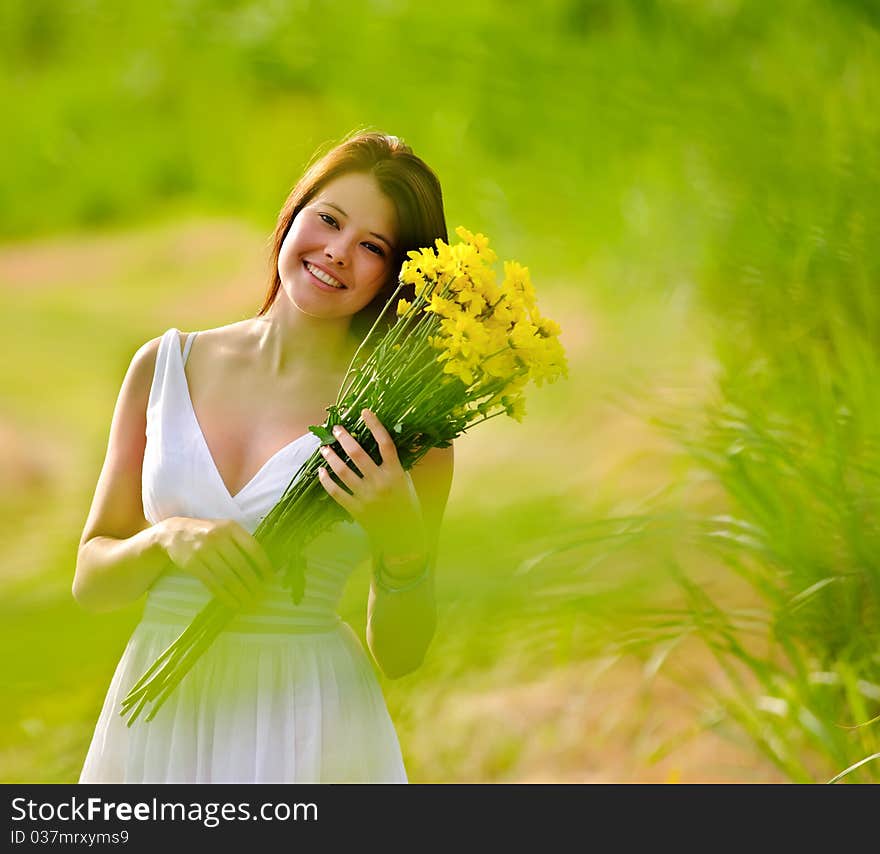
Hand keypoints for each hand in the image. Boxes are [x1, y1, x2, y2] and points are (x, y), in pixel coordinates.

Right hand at [159, 516, 275, 609]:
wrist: (173, 532)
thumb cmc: (207, 533)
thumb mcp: (225, 529)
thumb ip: (241, 542)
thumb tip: (264, 564)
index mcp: (231, 527)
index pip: (253, 548)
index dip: (263, 565)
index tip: (270, 578)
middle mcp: (218, 537)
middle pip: (241, 565)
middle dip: (254, 583)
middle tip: (262, 595)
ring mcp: (204, 550)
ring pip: (227, 576)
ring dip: (241, 592)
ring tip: (250, 602)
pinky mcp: (192, 563)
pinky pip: (212, 583)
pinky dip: (224, 595)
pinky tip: (233, 603)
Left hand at [317, 409, 426, 554]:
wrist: (405, 537)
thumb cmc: (408, 505)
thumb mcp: (407, 482)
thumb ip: (395, 464)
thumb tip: (383, 442)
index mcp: (397, 473)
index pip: (385, 443)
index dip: (375, 425)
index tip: (365, 412)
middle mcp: (381, 483)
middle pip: (359, 454)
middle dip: (345, 438)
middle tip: (336, 429)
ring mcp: (367, 497)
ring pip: (343, 471)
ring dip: (331, 458)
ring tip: (324, 449)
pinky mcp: (357, 509)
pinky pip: (337, 493)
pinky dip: (327, 481)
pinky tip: (321, 472)